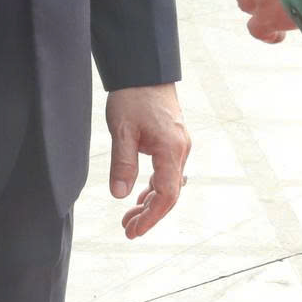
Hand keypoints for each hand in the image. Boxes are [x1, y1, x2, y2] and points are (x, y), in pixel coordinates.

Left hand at [106, 83, 188, 238]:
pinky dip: (154, 187)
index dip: (152, 217)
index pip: (167, 195)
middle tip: (128, 230)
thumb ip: (122, 164)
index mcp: (171, 149)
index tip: (134, 231)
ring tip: (129, 217)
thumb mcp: (121, 131)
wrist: (144, 70)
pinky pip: (167, 172)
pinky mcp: (172, 141)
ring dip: (150, 202)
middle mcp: (181, 150)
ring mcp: (179, 146)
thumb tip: (120, 195)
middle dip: (149, 214)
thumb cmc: (133, 97)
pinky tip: (140, 195)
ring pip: (169, 184)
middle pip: (170, 193)